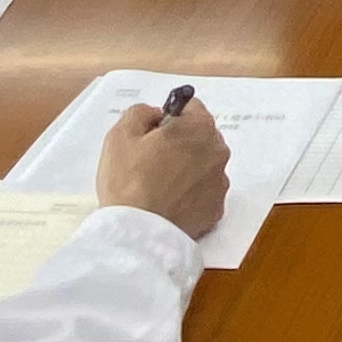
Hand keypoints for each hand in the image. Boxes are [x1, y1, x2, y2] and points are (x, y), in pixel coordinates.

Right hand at [96, 99, 232, 235]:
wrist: (138, 233)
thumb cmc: (129, 181)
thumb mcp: (121, 134)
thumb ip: (141, 112)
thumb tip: (155, 115)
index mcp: (200, 128)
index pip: (190, 108)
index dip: (168, 118)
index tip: (152, 134)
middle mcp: (218, 153)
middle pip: (199, 137)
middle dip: (180, 143)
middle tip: (151, 160)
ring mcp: (220, 184)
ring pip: (203, 166)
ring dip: (186, 169)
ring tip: (158, 185)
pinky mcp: (216, 210)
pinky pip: (203, 193)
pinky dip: (190, 194)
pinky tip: (168, 202)